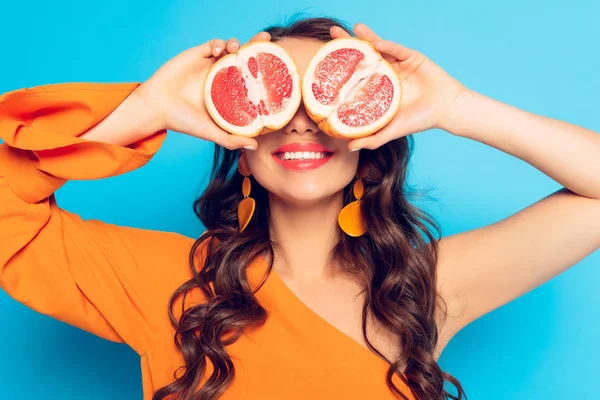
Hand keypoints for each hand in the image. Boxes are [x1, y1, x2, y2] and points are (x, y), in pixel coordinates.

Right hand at [133, 32, 271, 149]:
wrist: (157, 108)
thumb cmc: (183, 122)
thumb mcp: (211, 133)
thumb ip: (231, 139)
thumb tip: (255, 146)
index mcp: (229, 91)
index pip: (251, 77)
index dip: (262, 69)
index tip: (275, 64)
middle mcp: (222, 76)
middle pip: (244, 57)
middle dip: (256, 45)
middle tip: (266, 39)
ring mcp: (210, 65)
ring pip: (230, 48)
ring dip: (237, 44)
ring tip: (236, 49)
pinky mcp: (197, 55)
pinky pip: (213, 44)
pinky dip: (219, 44)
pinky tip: (219, 51)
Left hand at [330, 23, 465, 149]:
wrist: (445, 110)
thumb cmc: (418, 120)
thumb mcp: (391, 131)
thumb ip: (372, 138)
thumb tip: (349, 148)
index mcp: (376, 87)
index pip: (354, 73)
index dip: (340, 65)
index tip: (323, 59)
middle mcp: (384, 72)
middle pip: (362, 55)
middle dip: (347, 43)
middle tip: (332, 31)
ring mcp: (397, 63)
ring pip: (379, 47)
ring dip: (366, 37)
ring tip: (353, 28)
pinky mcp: (412, 57)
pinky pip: (398, 50)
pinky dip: (388, 46)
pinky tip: (378, 44)